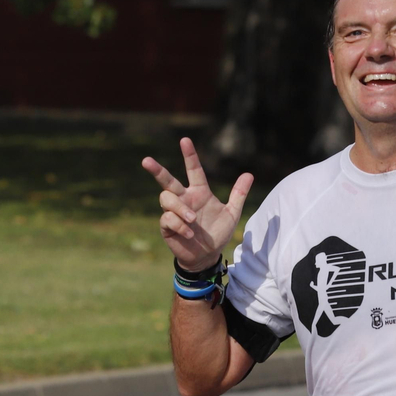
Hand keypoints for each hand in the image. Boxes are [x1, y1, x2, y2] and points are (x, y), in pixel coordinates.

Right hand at [143, 138, 253, 270]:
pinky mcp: (167, 226)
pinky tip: (190, 233)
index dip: (189, 155)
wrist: (208, 256)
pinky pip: (168, 219)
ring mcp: (174, 212)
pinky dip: (180, 225)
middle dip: (157, 170)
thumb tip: (249, 174)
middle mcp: (184, 199)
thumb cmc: (217, 233)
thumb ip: (239, 194)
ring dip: (180, 208)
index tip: (185, 140)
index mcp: (199, 192)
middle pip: (167, 181)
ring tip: (193, 220)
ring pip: (166, 199)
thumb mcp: (232, 214)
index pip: (193, 170)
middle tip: (146, 161)